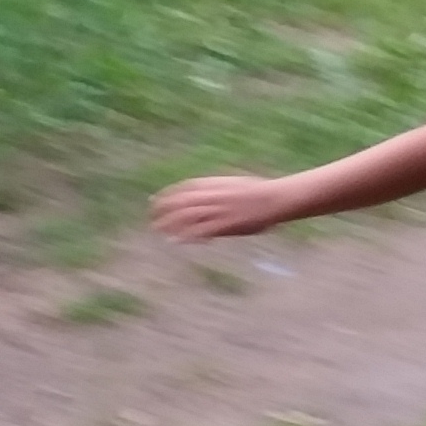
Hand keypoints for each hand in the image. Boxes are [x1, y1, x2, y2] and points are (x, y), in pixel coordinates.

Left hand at [151, 173, 287, 240]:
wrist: (274, 199)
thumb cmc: (259, 192)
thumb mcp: (235, 184)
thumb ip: (218, 189)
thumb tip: (207, 195)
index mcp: (214, 184)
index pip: (183, 188)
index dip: (167, 194)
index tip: (154, 200)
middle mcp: (212, 195)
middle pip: (180, 202)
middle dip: (163, 209)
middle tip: (151, 217)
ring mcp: (217, 210)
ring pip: (186, 216)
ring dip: (170, 224)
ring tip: (158, 230)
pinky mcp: (223, 225)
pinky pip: (200, 231)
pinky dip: (186, 236)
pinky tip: (175, 241)